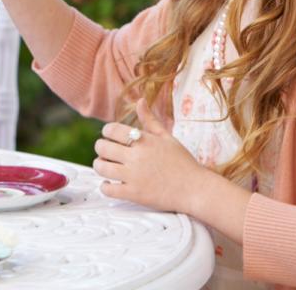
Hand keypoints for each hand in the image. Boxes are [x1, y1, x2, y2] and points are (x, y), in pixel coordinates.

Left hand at [92, 98, 206, 214]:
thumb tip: (139, 100)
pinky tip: (110, 183)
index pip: (111, 129)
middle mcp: (137, 156)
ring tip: (105, 166)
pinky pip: (108, 189)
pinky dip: (104, 186)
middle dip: (101, 148)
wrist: (196, 189)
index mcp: (144, 140)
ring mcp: (134, 176)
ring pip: (101, 167)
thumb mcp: (167, 137)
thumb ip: (150, 120)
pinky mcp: (134, 194)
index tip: (110, 137)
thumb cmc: (183, 162)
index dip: (107, 132)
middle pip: (102, 147)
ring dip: (99, 166)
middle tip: (106, 152)